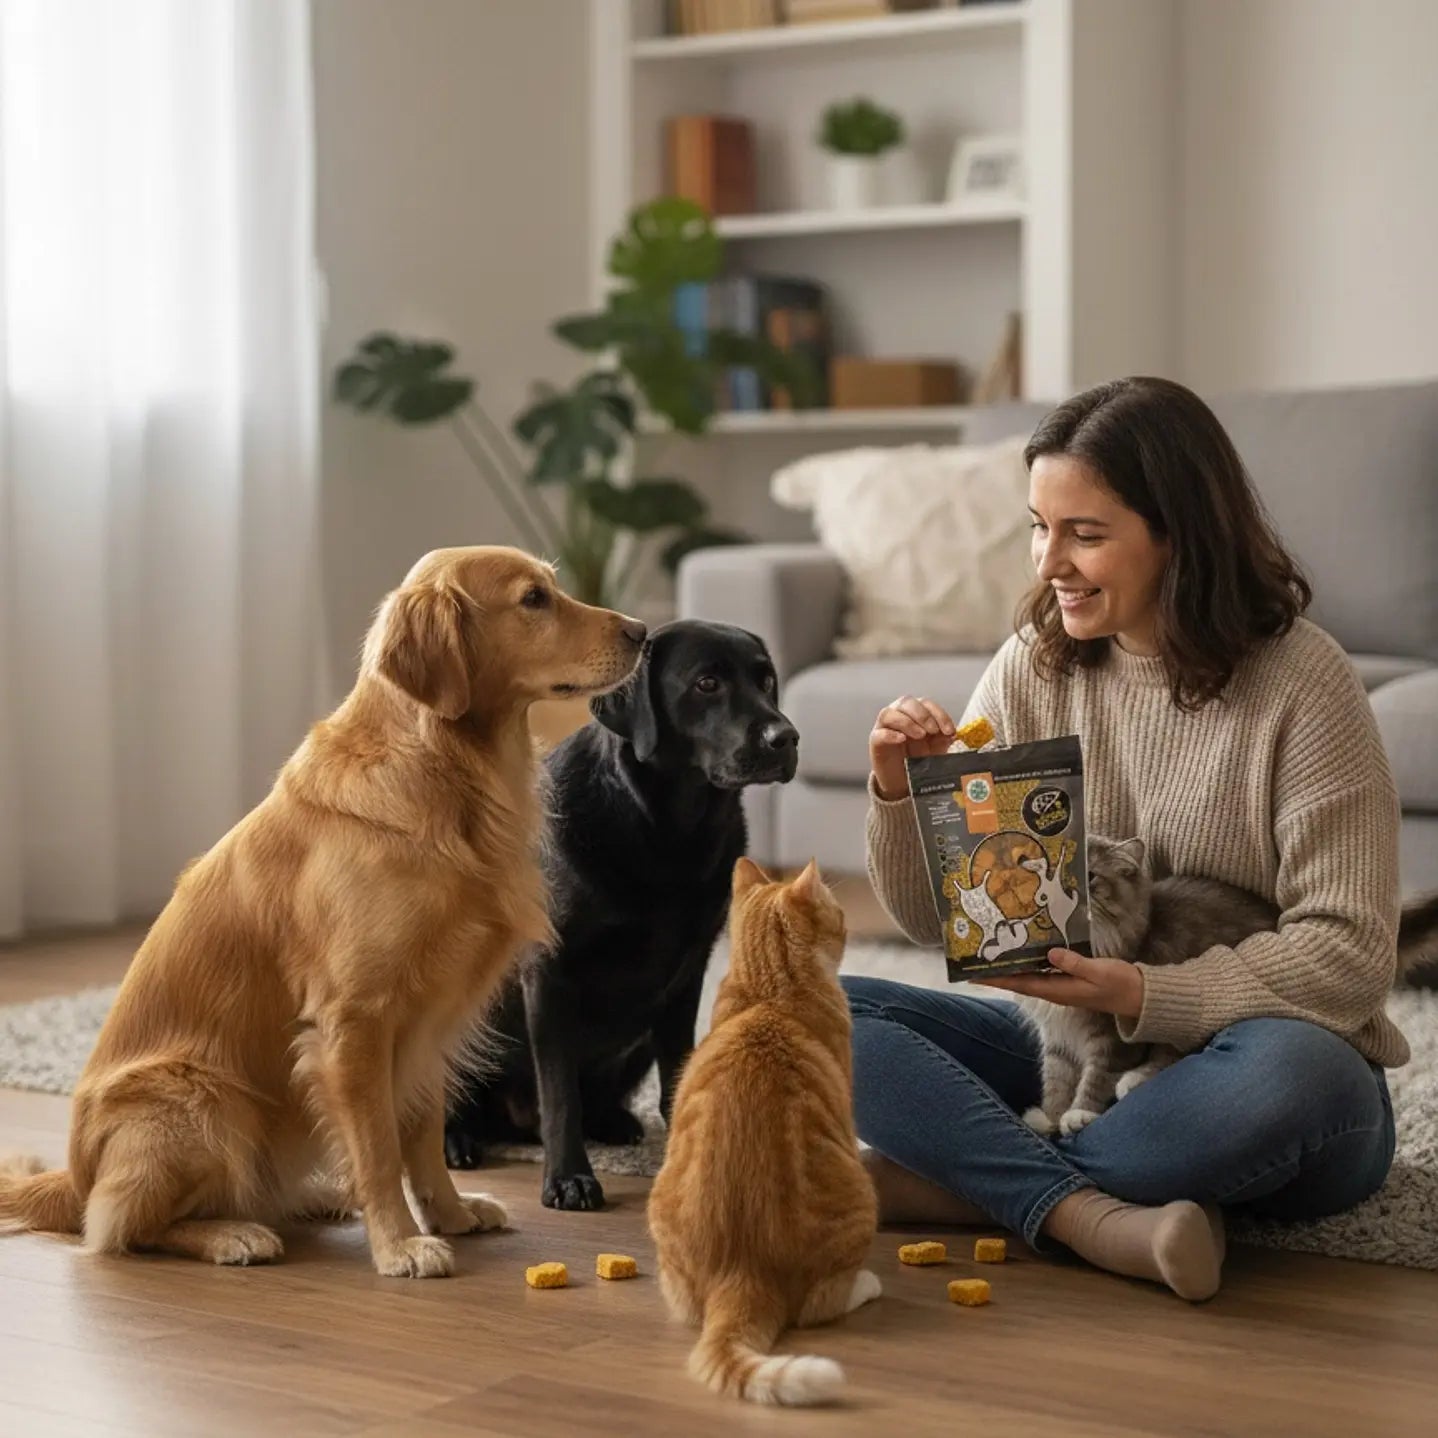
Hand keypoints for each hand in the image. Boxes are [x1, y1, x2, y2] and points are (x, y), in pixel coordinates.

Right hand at [869, 695, 956, 800]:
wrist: (903, 780)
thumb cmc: (920, 759)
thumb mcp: (936, 748)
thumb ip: (943, 739)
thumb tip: (953, 733)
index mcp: (915, 712)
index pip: (926, 704)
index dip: (939, 714)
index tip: (950, 730)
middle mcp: (899, 714)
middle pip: (907, 702)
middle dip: (923, 715)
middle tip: (933, 731)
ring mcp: (884, 726)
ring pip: (889, 713)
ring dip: (907, 722)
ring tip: (920, 735)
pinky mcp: (876, 741)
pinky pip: (879, 733)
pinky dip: (890, 734)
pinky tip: (901, 739)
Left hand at [973, 948, 1144, 1018]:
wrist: (1138, 995)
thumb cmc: (1119, 984)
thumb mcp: (1098, 972)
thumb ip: (1075, 963)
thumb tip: (1049, 954)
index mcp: (1058, 990)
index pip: (1021, 984)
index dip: (998, 979)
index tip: (975, 974)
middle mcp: (1055, 990)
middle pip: (1020, 981)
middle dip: (998, 972)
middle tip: (976, 959)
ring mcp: (1061, 985)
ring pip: (1029, 976)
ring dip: (1011, 967)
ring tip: (993, 954)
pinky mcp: (1068, 979)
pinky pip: (1042, 972)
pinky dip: (1029, 963)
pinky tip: (1023, 952)